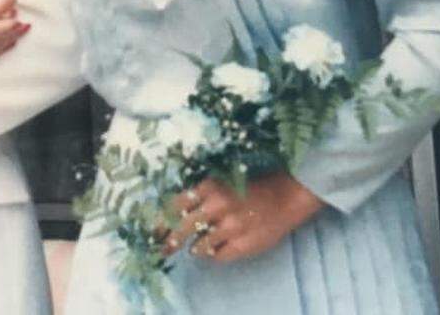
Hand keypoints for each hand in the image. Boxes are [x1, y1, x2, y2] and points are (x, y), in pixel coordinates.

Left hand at [163, 172, 325, 262]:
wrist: (286, 196)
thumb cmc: (250, 186)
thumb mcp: (220, 182)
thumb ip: (199, 194)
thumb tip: (172, 211)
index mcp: (209, 187)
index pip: (174, 206)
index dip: (161, 220)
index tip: (153, 230)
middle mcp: (217, 206)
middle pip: (182, 229)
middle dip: (170, 241)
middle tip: (163, 249)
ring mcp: (230, 227)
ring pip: (199, 246)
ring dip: (195, 247)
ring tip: (196, 246)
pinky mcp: (243, 245)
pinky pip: (217, 256)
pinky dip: (213, 254)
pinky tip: (216, 249)